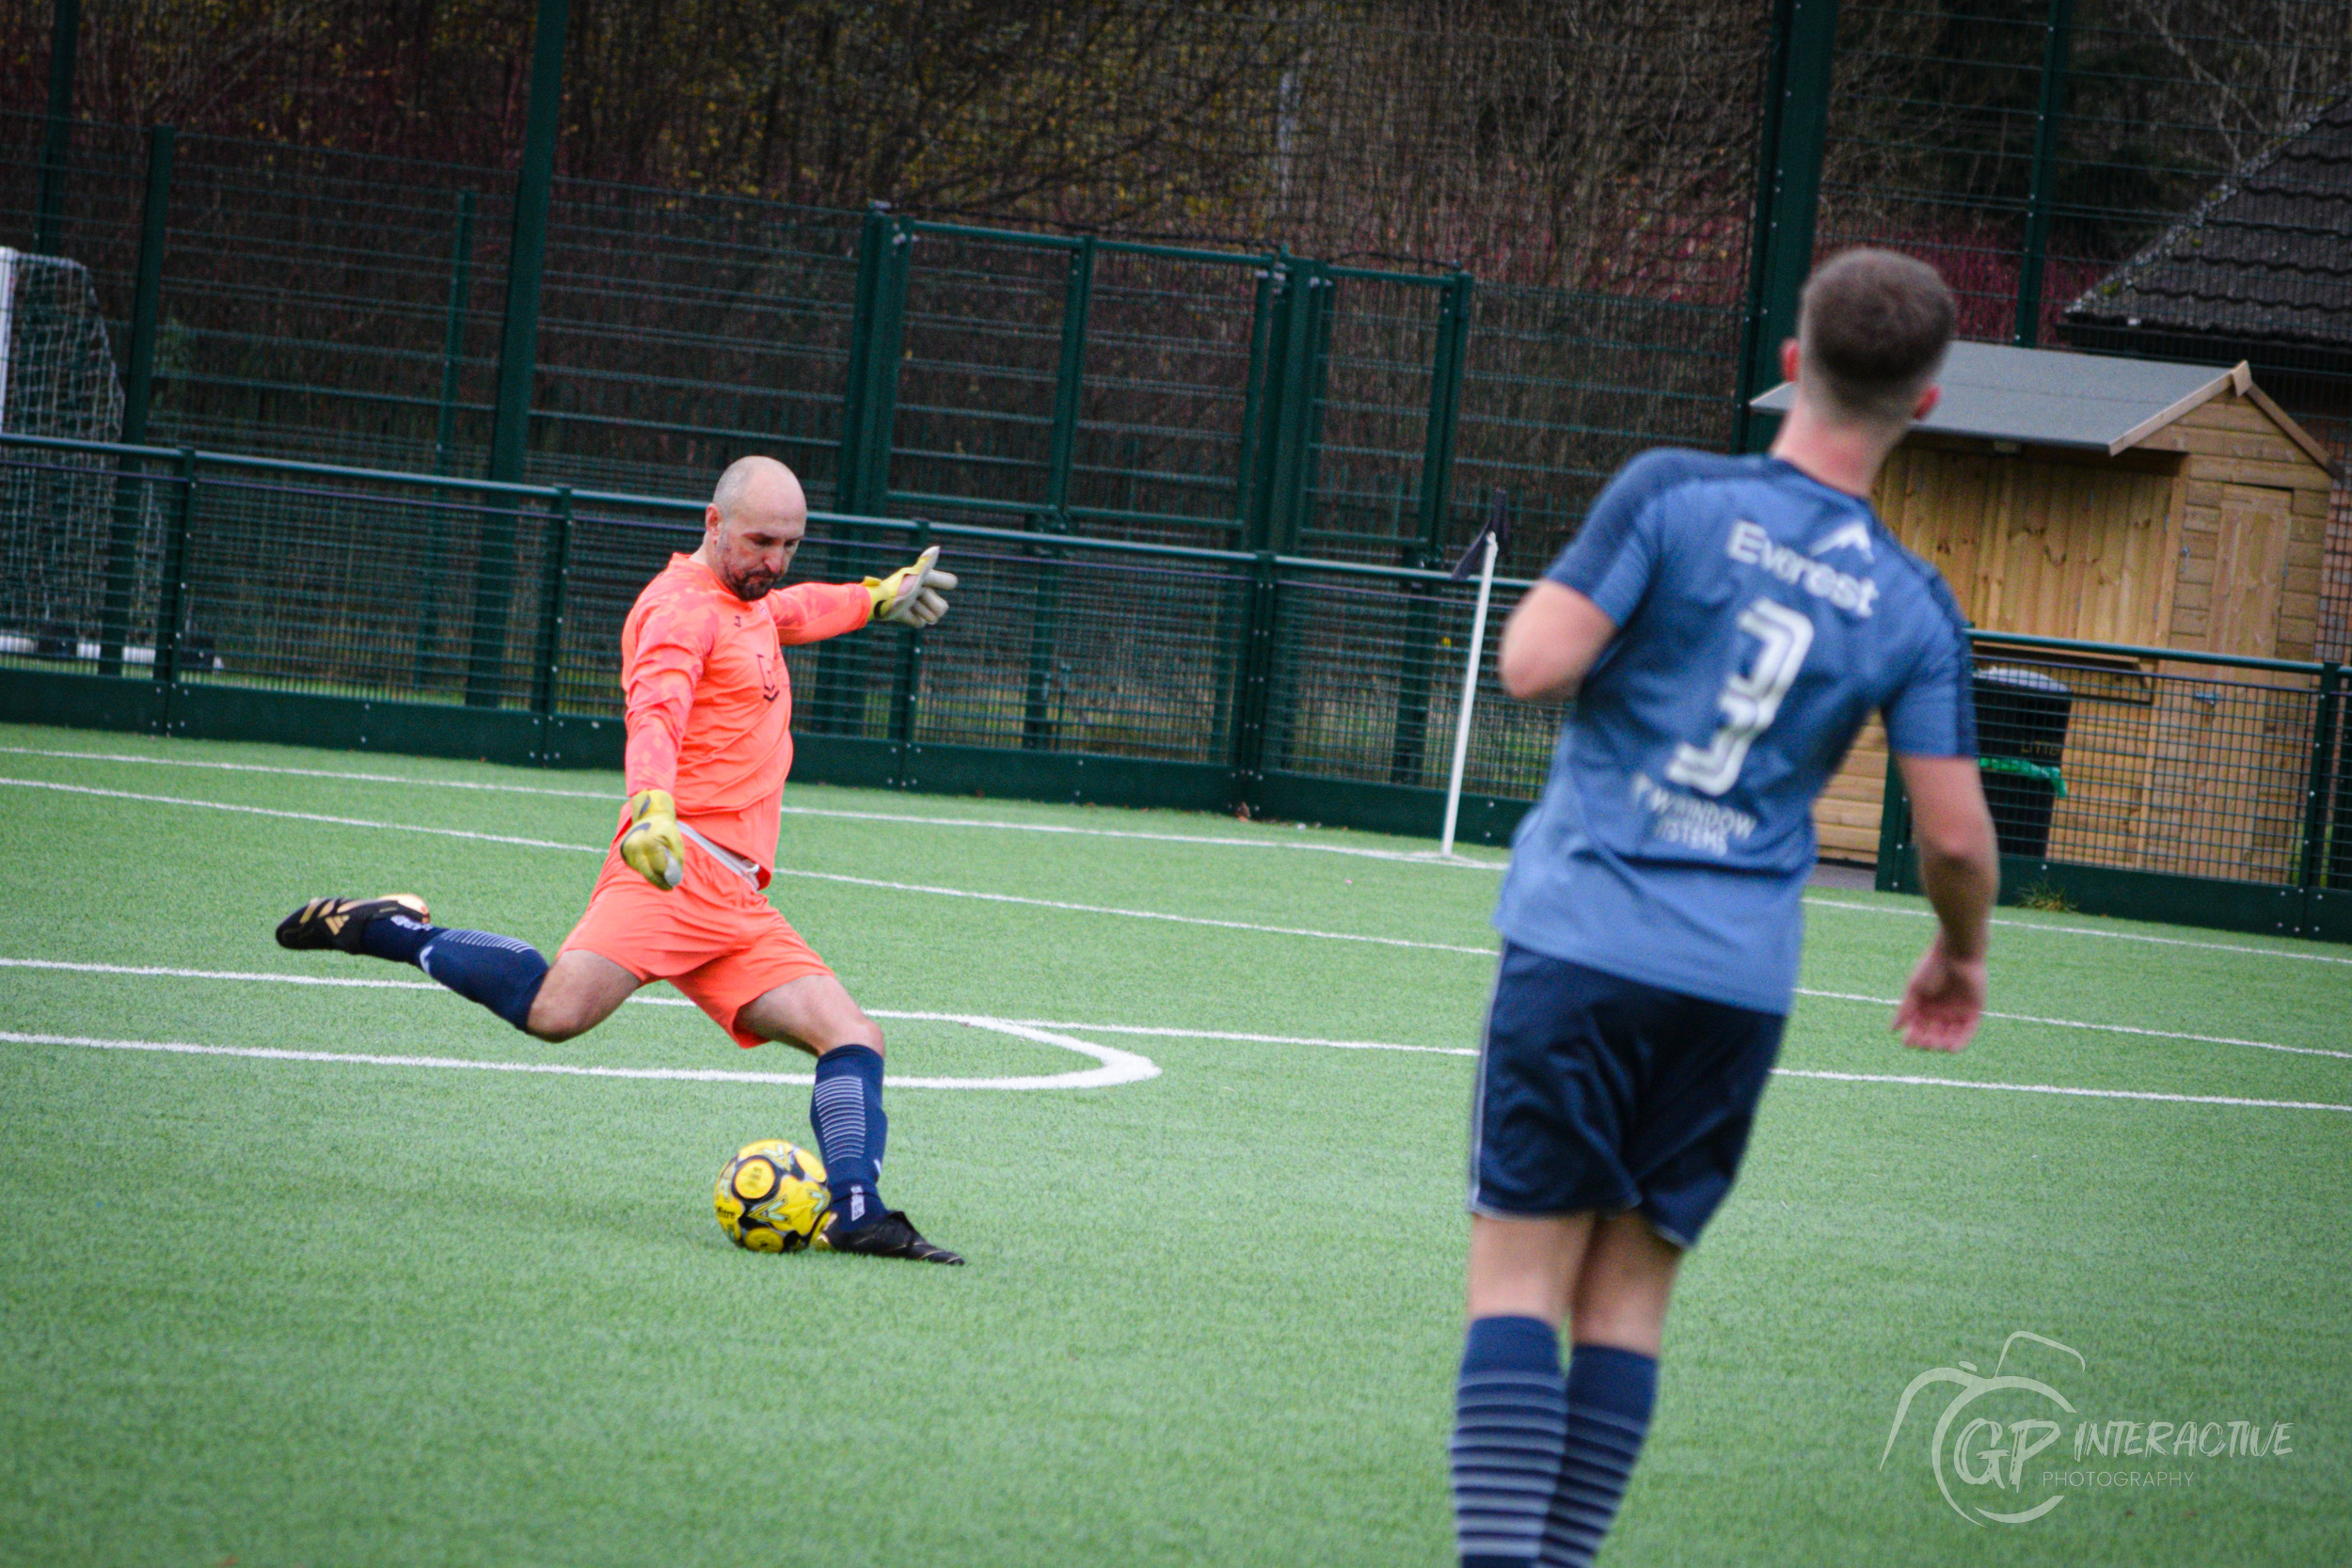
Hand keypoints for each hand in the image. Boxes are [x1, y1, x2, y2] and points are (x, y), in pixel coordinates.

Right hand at [619, 788, 685, 889]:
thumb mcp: (676, 842)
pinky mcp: (623, 851)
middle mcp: (636, 846)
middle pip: (647, 873)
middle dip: (658, 882)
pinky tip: (651, 864)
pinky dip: (645, 869)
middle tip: (668, 888)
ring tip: (662, 875)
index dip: (668, 878)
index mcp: (650, 842)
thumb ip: (676, 860)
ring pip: (641, 871)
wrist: (650, 816)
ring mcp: (627, 849)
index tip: (673, 884)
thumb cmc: (666, 830)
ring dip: (652, 875)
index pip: (660, 868)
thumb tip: (673, 879)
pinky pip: (636, 866)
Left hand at [865, 545, 956, 626]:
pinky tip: (904, 613)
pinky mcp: (906, 615)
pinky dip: (914, 620)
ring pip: (933, 617)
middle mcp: (921, 589)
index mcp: (925, 578)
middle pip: (942, 607)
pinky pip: (920, 623)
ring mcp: (914, 603)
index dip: (944, 584)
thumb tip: (936, 548)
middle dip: (931, 605)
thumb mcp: (914, 577)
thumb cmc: (897, 588)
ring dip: (922, 612)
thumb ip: (926, 564)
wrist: (877, 604)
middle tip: (914, 598)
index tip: (930, 584)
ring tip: (908, 606)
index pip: (949, 582)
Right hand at [1892, 932, 1986, 1052]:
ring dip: (1941, 1043)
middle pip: (1933, 1034)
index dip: (1912, 1036)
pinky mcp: (1974, 1012)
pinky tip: (1950, 1048)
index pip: (1918, 1027)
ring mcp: (1958, 1012)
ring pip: (1949, 1035)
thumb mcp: (1914, 989)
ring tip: (1935, 1044)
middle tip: (1923, 1042)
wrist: (1956, 952)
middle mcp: (1941, 1011)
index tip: (1906, 1042)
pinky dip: (1960, 1041)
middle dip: (1927, 1041)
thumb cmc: (1932, 967)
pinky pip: (1968, 1031)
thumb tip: (1892, 1029)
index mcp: (1925, 1006)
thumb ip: (1905, 1010)